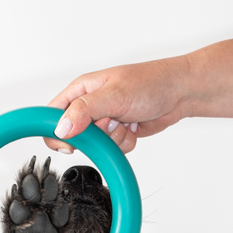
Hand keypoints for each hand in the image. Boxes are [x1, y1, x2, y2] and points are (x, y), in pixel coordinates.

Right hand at [43, 55, 193, 154]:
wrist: (180, 93)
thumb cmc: (150, 82)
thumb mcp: (113, 95)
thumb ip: (84, 110)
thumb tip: (61, 128)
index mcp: (81, 90)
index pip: (52, 115)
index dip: (56, 132)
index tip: (72, 142)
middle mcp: (90, 105)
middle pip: (75, 136)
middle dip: (95, 136)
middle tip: (110, 123)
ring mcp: (104, 120)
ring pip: (96, 146)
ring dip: (114, 140)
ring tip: (126, 120)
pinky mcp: (117, 132)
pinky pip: (113, 149)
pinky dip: (125, 143)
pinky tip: (134, 126)